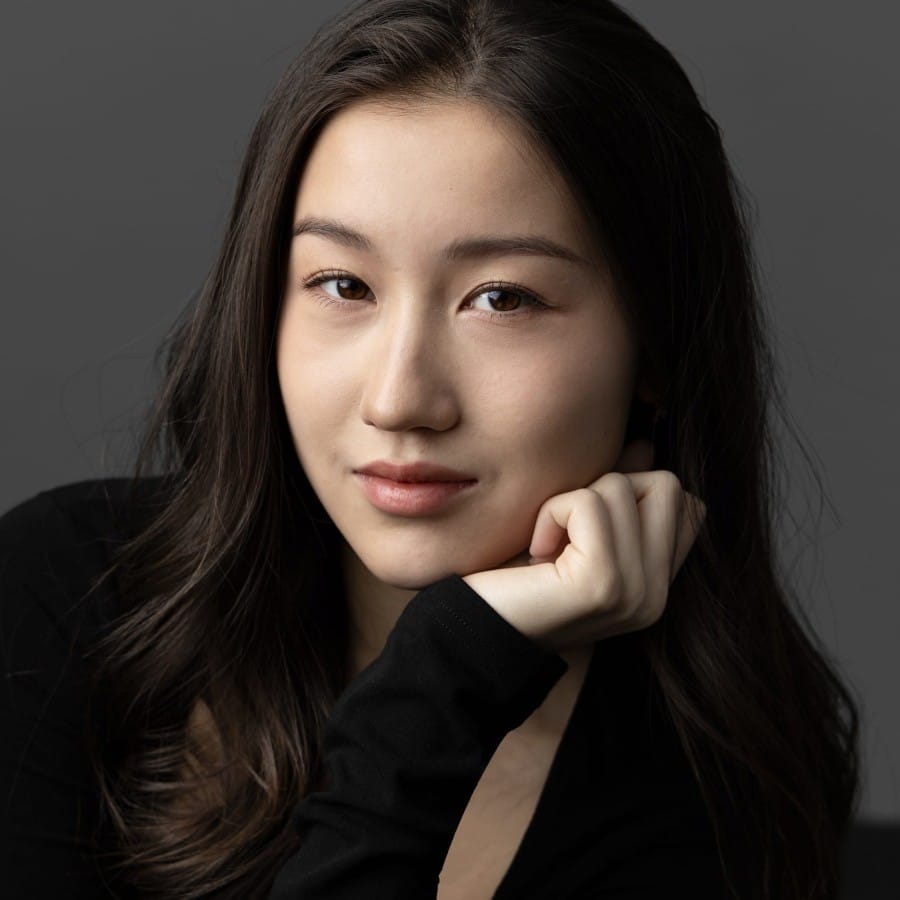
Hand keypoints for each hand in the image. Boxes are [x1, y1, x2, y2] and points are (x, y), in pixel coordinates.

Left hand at [461, 439, 706, 651]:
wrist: (472, 629)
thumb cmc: (513, 577)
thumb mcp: (572, 530)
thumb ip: (614, 495)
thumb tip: (645, 443)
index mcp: (656, 585)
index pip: (687, 505)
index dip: (632, 493)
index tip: (582, 529)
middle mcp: (657, 595)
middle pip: (665, 485)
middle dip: (605, 489)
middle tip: (565, 532)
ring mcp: (637, 593)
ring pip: (621, 486)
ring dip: (568, 503)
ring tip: (544, 547)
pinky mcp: (604, 584)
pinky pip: (587, 503)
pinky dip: (551, 513)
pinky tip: (535, 553)